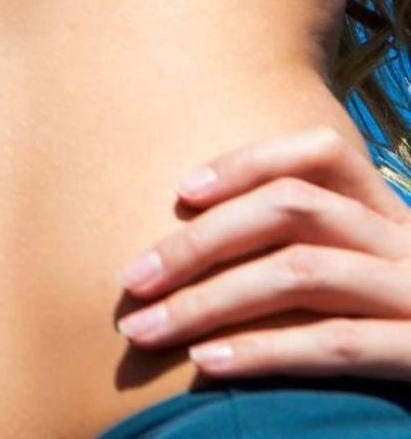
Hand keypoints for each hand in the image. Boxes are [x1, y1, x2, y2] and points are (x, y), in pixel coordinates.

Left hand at [118, 127, 410, 378]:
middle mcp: (410, 243)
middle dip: (199, 240)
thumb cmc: (405, 331)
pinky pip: (338, 344)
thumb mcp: (372, 279)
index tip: (180, 189)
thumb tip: (198, 253)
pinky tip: (210, 363)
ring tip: (147, 328)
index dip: (246, 162)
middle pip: (292, 209)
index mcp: (395, 216)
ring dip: (210, 299)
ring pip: (301, 272)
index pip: (322, 152)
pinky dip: (266, 350)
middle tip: (132, 279)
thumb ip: (315, 252)